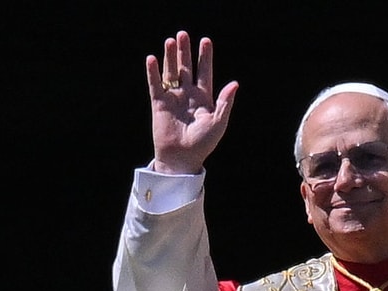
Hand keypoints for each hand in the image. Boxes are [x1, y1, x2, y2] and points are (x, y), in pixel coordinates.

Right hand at [146, 31, 237, 173]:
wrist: (182, 158)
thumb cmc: (203, 144)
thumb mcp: (218, 122)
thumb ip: (225, 102)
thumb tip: (235, 83)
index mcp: (204, 99)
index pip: (205, 73)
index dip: (205, 58)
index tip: (205, 41)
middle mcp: (188, 96)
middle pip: (186, 68)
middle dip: (185, 52)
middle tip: (184, 34)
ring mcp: (173, 98)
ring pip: (171, 73)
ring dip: (170, 57)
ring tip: (170, 40)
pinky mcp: (159, 104)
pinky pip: (155, 85)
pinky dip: (153, 72)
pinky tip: (152, 58)